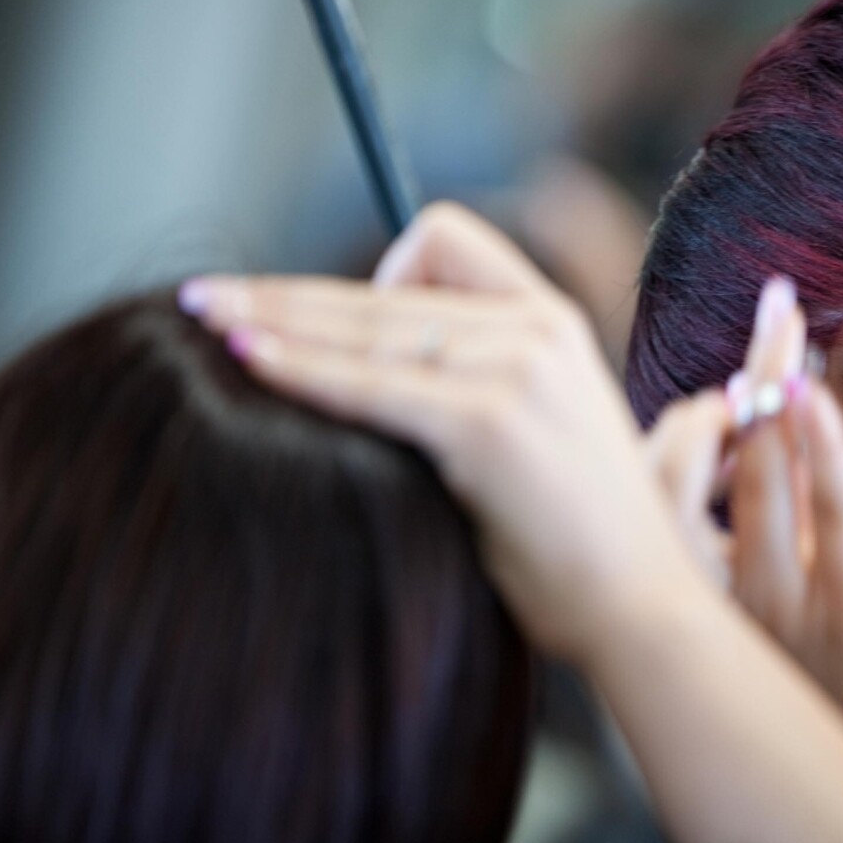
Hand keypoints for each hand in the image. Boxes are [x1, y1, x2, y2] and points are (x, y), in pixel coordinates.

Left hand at [178, 202, 703, 664]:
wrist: (639, 605)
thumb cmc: (581, 536)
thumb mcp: (547, 423)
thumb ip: (483, 376)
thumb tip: (377, 366)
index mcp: (551, 319)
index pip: (443, 238)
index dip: (380, 271)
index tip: (346, 333)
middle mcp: (536, 327)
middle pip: (380, 281)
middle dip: (285, 291)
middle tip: (208, 295)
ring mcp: (515, 370)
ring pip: (364, 323)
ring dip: (274, 319)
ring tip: (204, 315)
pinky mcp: (487, 425)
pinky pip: (369, 385)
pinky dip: (301, 372)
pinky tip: (245, 361)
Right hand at [645, 277, 842, 816]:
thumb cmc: (809, 733)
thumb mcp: (753, 654)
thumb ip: (729, 570)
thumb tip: (741, 489)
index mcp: (697, 598)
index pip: (670, 484)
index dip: (692, 416)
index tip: (728, 368)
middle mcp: (723, 596)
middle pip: (708, 462)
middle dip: (744, 377)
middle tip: (774, 305)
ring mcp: (780, 608)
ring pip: (756, 481)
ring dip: (773, 393)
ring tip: (788, 324)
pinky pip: (823, 522)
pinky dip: (814, 453)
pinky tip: (810, 398)